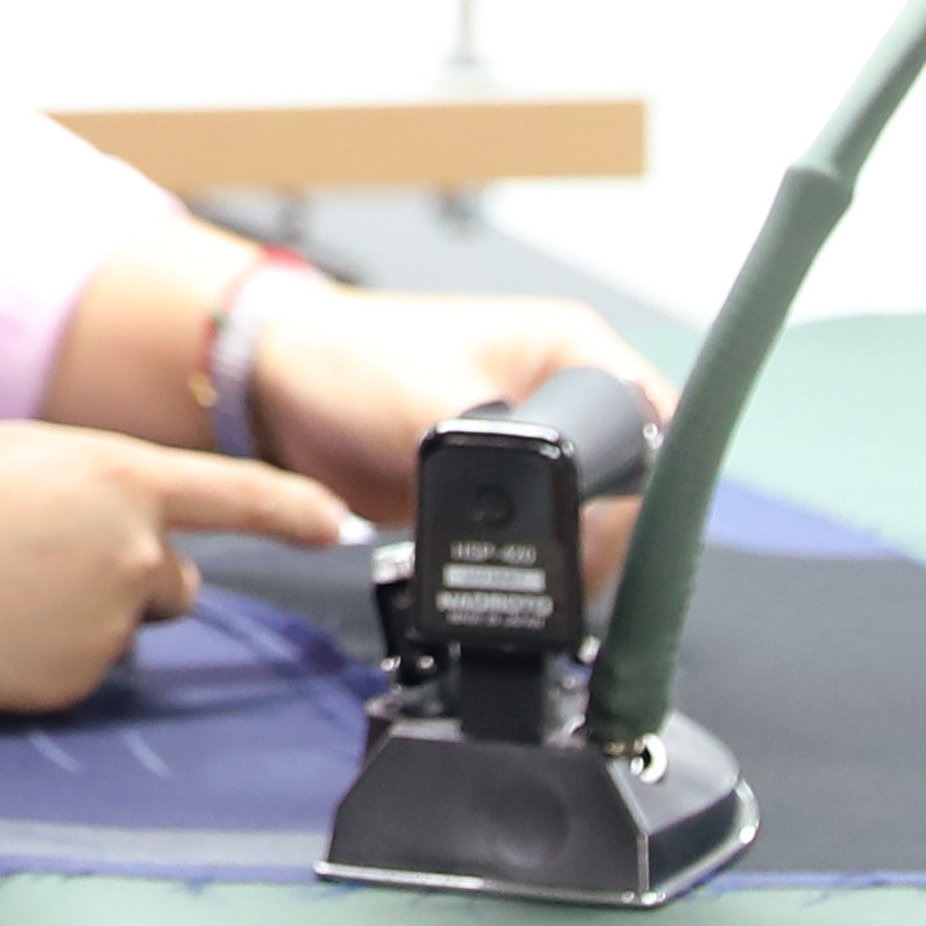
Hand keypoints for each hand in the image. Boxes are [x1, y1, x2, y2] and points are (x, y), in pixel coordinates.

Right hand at [0, 423, 352, 721]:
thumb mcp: (18, 459)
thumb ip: (88, 489)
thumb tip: (108, 527)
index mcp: (118, 479)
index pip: (236, 495)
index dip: (293, 510)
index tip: (335, 523)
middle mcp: (132, 553)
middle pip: (173, 578)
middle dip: (130, 577)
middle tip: (41, 563)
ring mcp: (109, 624)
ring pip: (119, 626)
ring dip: (79, 615)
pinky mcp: (75, 681)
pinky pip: (78, 668)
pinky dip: (42, 654)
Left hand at [245, 281, 676, 575]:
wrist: (275, 394)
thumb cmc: (344, 359)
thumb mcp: (428, 402)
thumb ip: (490, 455)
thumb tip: (536, 513)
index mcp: (572, 348)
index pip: (650, 424)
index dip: (637, 484)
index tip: (604, 527)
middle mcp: (567, 397)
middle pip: (632, 488)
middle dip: (600, 536)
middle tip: (561, 566)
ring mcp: (540, 450)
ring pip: (597, 527)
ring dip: (566, 559)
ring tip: (523, 573)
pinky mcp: (508, 498)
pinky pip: (547, 545)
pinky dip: (533, 567)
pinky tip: (502, 577)